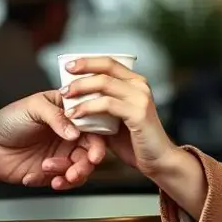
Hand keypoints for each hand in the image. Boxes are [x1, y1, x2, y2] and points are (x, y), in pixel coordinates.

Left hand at [0, 92, 106, 190]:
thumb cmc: (7, 120)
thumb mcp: (33, 108)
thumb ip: (56, 116)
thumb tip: (75, 132)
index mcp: (68, 114)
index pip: (92, 126)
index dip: (97, 141)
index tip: (94, 153)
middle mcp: (68, 134)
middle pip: (90, 152)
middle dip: (85, 164)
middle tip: (74, 170)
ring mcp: (61, 154)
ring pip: (80, 169)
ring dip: (69, 174)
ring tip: (49, 170)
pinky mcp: (52, 171)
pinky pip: (62, 181)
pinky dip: (52, 181)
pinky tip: (35, 175)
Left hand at [61, 57, 177, 179]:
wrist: (158, 161)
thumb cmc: (134, 142)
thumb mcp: (114, 119)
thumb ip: (100, 105)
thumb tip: (74, 97)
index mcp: (135, 82)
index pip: (109, 62)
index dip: (87, 61)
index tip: (68, 65)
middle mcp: (140, 85)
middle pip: (106, 67)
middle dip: (81, 70)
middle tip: (63, 83)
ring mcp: (140, 97)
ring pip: (104, 83)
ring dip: (81, 88)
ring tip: (65, 97)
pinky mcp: (138, 113)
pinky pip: (107, 104)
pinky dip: (87, 107)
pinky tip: (74, 115)